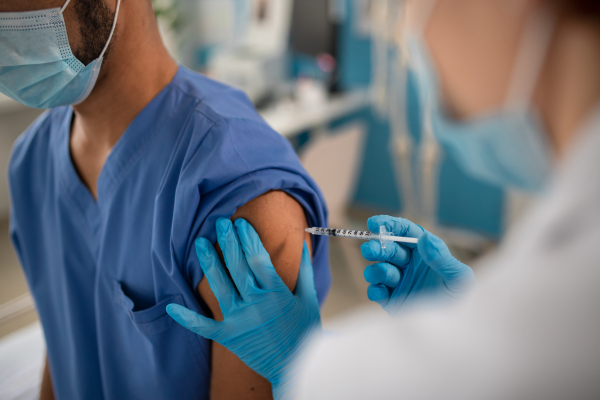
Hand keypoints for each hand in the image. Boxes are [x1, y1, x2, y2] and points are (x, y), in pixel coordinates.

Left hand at [167, 218, 320, 399]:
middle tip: (220, 223)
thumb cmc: (304, 333)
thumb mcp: (309, 300)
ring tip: (201, 243)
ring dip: (210, 263)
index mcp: (277, 292)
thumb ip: (305, 271)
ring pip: (220, 286)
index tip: (241, 223)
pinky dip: (187, 318)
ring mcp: (240, 320)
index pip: (258, 258)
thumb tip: (301, 243)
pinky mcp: (229, 336)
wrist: (296, 367)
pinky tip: (172, 307)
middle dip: (229, 242)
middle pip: (238, 267)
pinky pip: (204, 326)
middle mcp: (256, 303)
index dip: (248, 239)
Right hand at [361, 215, 475, 314]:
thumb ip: (441, 258)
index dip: (388, 225)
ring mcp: (398, 283)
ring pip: (377, 269)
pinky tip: (383, 293)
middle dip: (376, 247)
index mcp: (425, 253)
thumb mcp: (458, 278)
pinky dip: (375, 290)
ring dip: (377, 270)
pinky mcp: (391, 301)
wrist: (457, 333)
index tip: (374, 223)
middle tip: (371, 250)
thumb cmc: (464, 302)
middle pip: (386, 249)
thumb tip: (425, 238)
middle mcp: (409, 265)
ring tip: (388, 276)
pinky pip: (375, 292)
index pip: (404, 233)